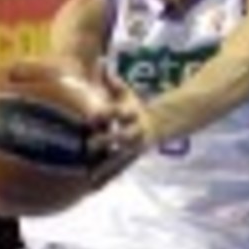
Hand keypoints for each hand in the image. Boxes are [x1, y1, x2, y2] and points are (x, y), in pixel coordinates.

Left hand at [85, 68, 154, 188]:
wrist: (161, 126)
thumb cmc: (135, 107)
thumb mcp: (127, 93)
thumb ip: (112, 81)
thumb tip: (100, 61)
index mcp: (130, 114)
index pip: (118, 113)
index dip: (107, 115)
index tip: (91, 117)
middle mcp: (132, 132)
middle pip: (119, 137)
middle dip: (105, 141)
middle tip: (88, 145)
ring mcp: (132, 148)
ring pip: (118, 159)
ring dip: (104, 167)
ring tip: (89, 176)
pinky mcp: (129, 160)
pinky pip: (116, 171)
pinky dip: (105, 179)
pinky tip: (91, 188)